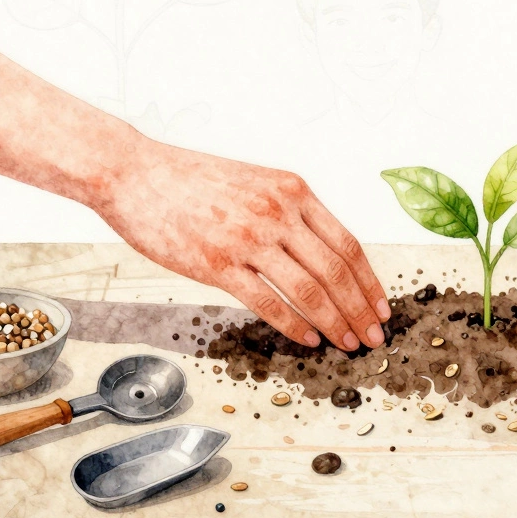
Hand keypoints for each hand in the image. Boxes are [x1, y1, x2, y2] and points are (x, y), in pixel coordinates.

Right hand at [93, 139, 388, 349]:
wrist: (135, 173)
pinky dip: (294, 325)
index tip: (381, 308)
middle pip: (336, 271)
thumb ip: (290, 214)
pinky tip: (307, 340)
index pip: (348, 243)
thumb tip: (320, 256)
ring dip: (334, 323)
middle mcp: (278, 212)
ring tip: (346, 344)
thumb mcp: (256, 184)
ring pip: (309, 290)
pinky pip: (268, 302)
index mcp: (293, 191)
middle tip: (373, 338)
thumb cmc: (191, 181)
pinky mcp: (218, 264)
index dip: (369, 281)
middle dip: (360, 310)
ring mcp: (249, 238)